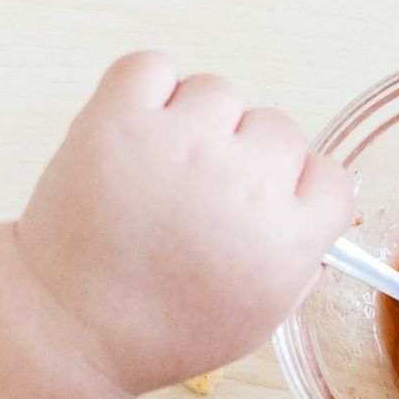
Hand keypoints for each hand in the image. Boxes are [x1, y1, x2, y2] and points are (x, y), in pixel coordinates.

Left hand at [13, 52, 353, 395]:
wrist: (69, 329)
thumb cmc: (160, 331)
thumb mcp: (257, 320)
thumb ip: (297, 263)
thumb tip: (309, 212)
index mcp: (288, 239)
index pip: (329, 177)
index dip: (296, 189)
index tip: (266, 202)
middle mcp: (244, 185)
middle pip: (277, 128)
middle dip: (244, 156)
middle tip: (199, 195)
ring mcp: (182, 144)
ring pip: (218, 92)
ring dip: (195, 120)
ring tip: (158, 169)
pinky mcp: (120, 118)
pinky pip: (154, 67)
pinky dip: (146, 91)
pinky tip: (135, 134)